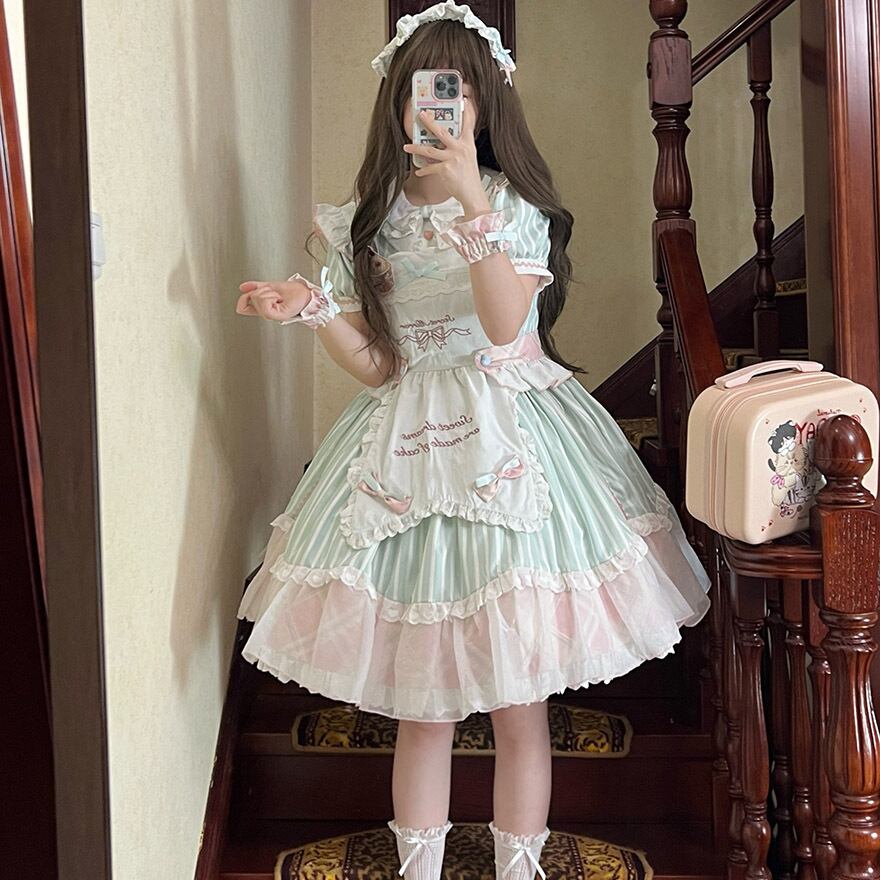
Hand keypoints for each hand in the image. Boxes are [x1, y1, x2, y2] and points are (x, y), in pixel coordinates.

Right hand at [235, 278, 310, 321]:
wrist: (306, 294)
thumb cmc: (294, 292)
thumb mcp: (270, 286)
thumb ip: (256, 287)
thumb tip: (242, 287)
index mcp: (263, 307)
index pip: (242, 308)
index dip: (243, 299)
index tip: (248, 291)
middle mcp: (266, 312)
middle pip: (250, 299)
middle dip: (262, 290)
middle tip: (274, 293)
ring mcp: (271, 315)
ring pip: (257, 300)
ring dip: (268, 293)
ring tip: (278, 296)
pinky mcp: (277, 316)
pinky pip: (265, 306)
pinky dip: (271, 297)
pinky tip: (278, 298)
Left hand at [403, 97, 488, 212]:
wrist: (472, 193)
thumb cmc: (469, 177)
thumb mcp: (468, 157)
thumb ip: (458, 146)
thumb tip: (443, 141)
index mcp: (468, 144)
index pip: (468, 123)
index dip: (467, 110)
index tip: (463, 100)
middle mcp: (460, 149)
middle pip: (442, 131)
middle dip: (429, 122)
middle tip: (420, 114)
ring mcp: (452, 158)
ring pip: (430, 150)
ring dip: (416, 148)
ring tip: (407, 147)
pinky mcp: (445, 169)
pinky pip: (430, 167)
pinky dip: (423, 170)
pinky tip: (418, 171)